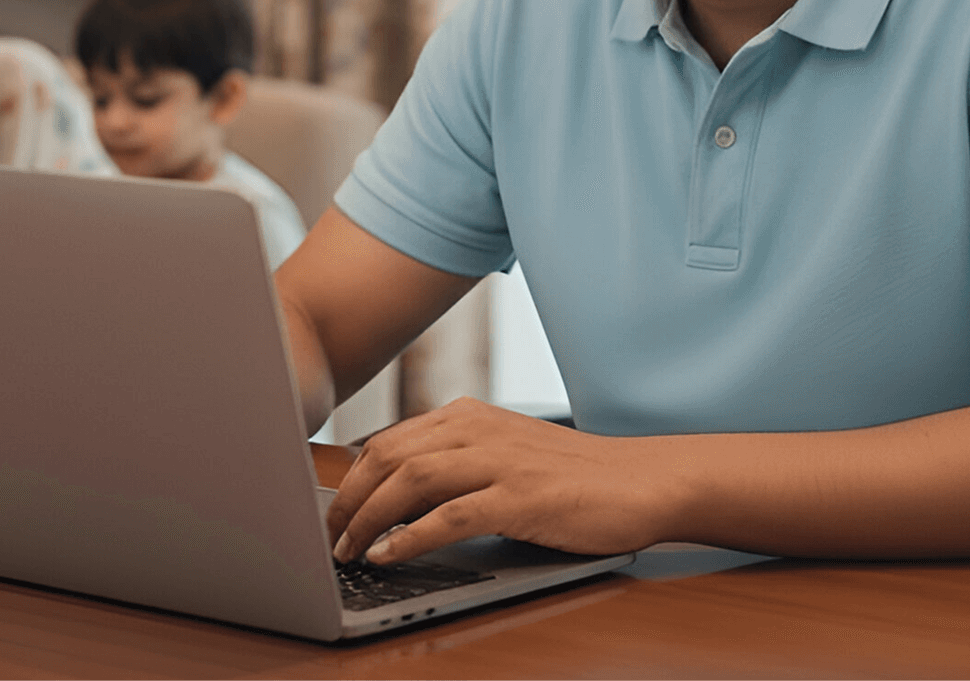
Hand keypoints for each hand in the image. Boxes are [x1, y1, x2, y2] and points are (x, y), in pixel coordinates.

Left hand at [326, 396, 673, 564]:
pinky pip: (450, 514)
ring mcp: (499, 461)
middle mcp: (478, 429)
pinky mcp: (519, 497)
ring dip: (369, 518)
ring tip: (348, 550)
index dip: (352, 478)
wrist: (639, 480)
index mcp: (470, 416)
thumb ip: (457, 464)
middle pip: (389, 456)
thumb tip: (396, 500)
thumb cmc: (572, 477)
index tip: (333, 512)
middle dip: (348, 500)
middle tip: (329, 537)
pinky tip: (389, 554)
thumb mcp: (505, 456)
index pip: (390, 441)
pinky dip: (410, 536)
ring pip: (411, 480)